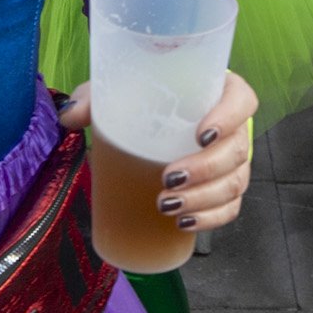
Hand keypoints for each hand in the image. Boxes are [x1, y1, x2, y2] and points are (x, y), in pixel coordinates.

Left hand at [58, 70, 259, 232]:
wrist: (152, 119)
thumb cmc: (145, 96)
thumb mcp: (119, 89)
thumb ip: (96, 97)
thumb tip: (70, 115)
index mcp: (219, 91)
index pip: (242, 100)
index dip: (229, 117)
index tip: (200, 134)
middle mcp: (233, 126)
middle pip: (236, 150)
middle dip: (205, 170)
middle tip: (167, 179)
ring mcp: (232, 160)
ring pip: (235, 183)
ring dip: (204, 200)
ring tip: (166, 205)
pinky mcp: (224, 188)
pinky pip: (230, 207)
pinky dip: (211, 219)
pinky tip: (184, 223)